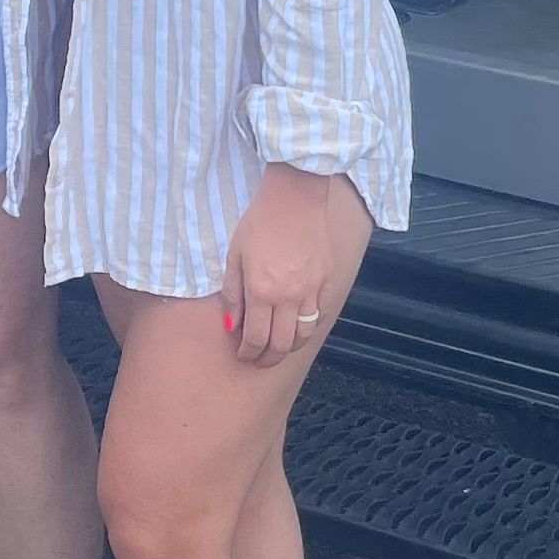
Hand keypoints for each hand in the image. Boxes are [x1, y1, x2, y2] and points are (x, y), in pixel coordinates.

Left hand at [221, 163, 352, 369]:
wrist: (296, 197)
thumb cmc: (260, 222)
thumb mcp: (235, 255)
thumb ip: (232, 294)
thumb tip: (231, 326)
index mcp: (261, 291)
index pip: (255, 338)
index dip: (248, 353)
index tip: (243, 356)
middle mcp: (288, 297)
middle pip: (281, 345)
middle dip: (268, 359)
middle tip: (259, 360)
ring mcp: (311, 291)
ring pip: (303, 336)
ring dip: (289, 348)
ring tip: (279, 348)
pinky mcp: (327, 282)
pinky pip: (319, 316)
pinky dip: (307, 328)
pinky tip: (297, 326)